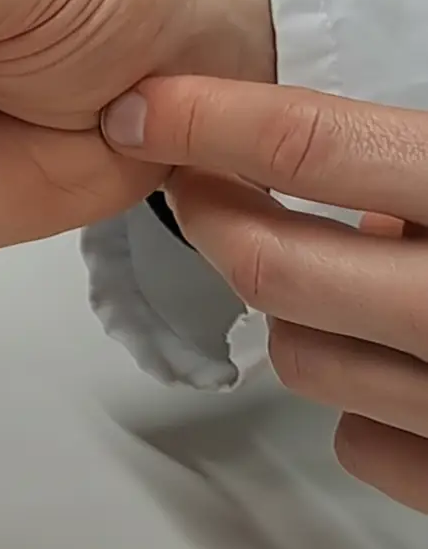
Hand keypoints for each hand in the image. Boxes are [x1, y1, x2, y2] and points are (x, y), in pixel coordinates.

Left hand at [103, 76, 427, 513]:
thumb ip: (403, 162)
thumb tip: (325, 154)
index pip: (309, 146)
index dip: (206, 122)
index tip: (145, 109)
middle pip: (266, 263)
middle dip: (215, 221)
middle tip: (201, 192)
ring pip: (295, 355)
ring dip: (289, 314)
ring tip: (331, 282)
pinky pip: (357, 439)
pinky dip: (351, 400)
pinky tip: (380, 359)